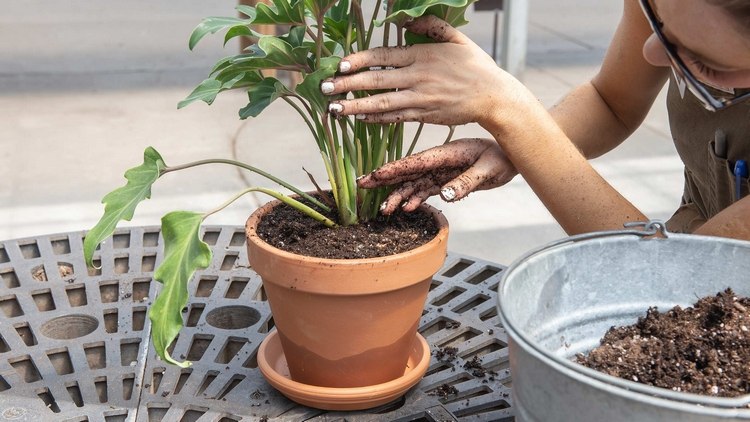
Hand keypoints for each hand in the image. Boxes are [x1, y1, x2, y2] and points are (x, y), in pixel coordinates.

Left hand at [321, 16, 516, 125]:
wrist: (493, 97)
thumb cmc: (475, 66)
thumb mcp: (456, 38)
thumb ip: (431, 26)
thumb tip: (405, 20)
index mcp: (422, 55)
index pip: (383, 56)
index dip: (360, 60)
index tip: (340, 64)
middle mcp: (418, 77)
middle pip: (376, 81)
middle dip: (348, 85)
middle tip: (325, 88)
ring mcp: (420, 99)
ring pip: (381, 103)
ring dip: (355, 106)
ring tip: (333, 109)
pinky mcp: (424, 115)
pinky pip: (395, 118)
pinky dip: (375, 119)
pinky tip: (358, 117)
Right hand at [357, 138, 516, 213]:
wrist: (511, 157)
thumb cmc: (502, 159)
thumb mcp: (488, 171)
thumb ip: (466, 183)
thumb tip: (445, 195)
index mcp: (445, 154)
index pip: (415, 163)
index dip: (394, 169)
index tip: (375, 175)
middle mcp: (438, 162)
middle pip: (407, 171)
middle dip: (385, 179)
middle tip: (362, 185)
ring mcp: (440, 171)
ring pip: (414, 184)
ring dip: (399, 195)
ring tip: (384, 209)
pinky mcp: (445, 180)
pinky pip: (426, 190)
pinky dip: (416, 199)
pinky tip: (407, 208)